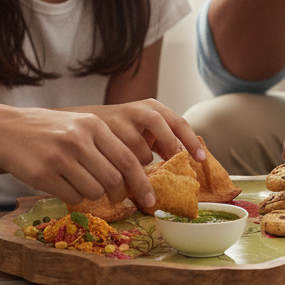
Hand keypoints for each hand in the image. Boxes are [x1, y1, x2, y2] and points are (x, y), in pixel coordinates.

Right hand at [5, 103, 201, 208]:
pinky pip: (73, 196)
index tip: (150, 199)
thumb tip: (138, 176)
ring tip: (83, 183)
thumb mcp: (81, 126)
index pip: (128, 159)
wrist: (8, 130)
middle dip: (120, 194)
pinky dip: (74, 196)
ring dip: (94, 194)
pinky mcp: (43, 175)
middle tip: (118, 198)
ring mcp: (59, 157)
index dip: (142, 183)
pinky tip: (64, 184)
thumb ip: (107, 145)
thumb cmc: (52, 131)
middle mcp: (77, 139)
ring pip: (94, 191)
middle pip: (114, 178)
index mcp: (92, 125)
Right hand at [75, 99, 204, 166]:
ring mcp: (117, 119)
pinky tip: (118, 176)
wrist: (83, 124)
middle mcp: (136, 110)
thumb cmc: (122, 131)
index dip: (190, 141)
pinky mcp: (99, 132)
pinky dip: (122, 170)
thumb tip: (190, 164)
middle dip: (168, 146)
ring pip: (136, 147)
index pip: (177, 122)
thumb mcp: (145, 131)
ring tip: (136, 174)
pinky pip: (117, 157)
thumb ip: (163, 142)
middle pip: (158, 124)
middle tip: (172, 168)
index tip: (201, 159)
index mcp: (152, 108)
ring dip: (141, 164)